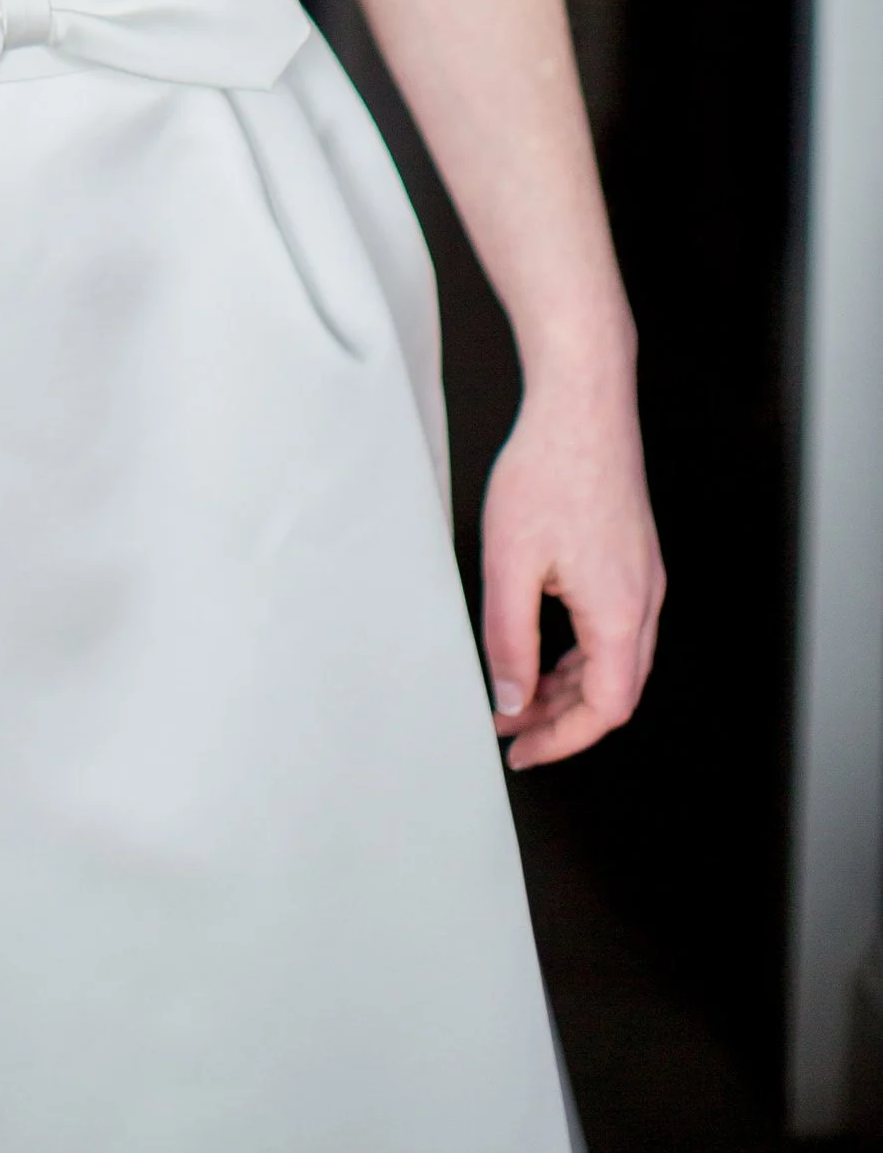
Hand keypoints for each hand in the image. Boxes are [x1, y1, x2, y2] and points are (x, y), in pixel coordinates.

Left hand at [481, 358, 664, 766]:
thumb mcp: (510, 562)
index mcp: (619, 612)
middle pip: (614, 689)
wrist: (582, 401)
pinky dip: (579, 648)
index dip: (562, 740)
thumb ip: (509, 639)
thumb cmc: (548, 468)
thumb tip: (511, 699)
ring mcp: (643, 576)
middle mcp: (643, 599)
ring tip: (518, 690)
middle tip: (510, 726)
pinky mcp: (632, 555)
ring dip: (568, 683)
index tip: (521, 750)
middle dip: (561, 718)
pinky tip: (543, 642)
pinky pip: (613, 624)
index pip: (606, 708)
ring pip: (615, 657)